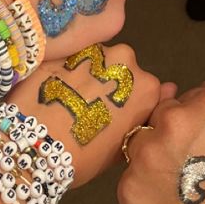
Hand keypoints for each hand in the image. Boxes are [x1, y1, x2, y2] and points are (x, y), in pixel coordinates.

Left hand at [11, 42, 162, 186]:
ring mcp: (92, 50)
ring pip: (96, 59)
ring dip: (88, 73)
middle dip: (110, 81)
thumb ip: (145, 114)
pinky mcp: (64, 47)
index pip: (147, 90)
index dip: (131, 103)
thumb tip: (168, 90)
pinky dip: (65, 71)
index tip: (116, 117)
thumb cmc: (85, 156)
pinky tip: (53, 91)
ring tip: (68, 100)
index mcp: (145, 85)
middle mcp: (124, 59)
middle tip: (91, 108)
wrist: (36, 145)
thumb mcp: (122, 145)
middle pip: (122, 67)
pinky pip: (71, 58)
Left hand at [117, 88, 204, 203]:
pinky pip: (133, 181)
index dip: (193, 123)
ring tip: (175, 192)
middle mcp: (172, 121)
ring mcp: (145, 154)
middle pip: (159, 118)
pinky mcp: (127, 187)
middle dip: (169, 136)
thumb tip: (199, 101)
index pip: (186, 100)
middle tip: (187, 169)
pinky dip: (145, 193)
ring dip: (151, 162)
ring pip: (140, 148)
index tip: (199, 144)